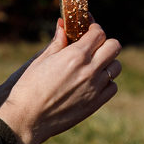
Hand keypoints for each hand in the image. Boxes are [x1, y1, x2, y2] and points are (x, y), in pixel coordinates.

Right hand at [0, 18, 121, 143]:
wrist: (27, 119)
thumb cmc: (29, 87)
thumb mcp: (41, 60)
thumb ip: (58, 42)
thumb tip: (63, 24)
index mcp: (76, 56)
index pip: (99, 33)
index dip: (94, 27)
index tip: (88, 27)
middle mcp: (89, 70)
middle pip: (114, 46)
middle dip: (104, 42)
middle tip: (92, 46)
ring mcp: (95, 88)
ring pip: (116, 67)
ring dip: (107, 62)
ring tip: (93, 65)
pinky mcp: (95, 104)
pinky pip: (112, 87)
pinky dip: (106, 82)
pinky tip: (93, 82)